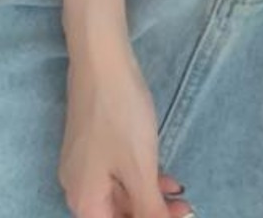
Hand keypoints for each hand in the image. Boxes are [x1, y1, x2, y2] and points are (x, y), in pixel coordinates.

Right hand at [59, 40, 192, 217]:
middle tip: (185, 207)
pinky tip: (163, 173)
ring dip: (149, 195)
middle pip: (116, 212)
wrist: (101, 61)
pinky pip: (117, 171)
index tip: (177, 217)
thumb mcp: (140, 169)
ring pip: (119, 192)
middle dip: (151, 212)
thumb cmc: (120, 116)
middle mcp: (78, 186)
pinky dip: (140, 176)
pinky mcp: (92, 142)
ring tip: (179, 193)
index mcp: (83, 201)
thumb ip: (149, 210)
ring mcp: (84, 162)